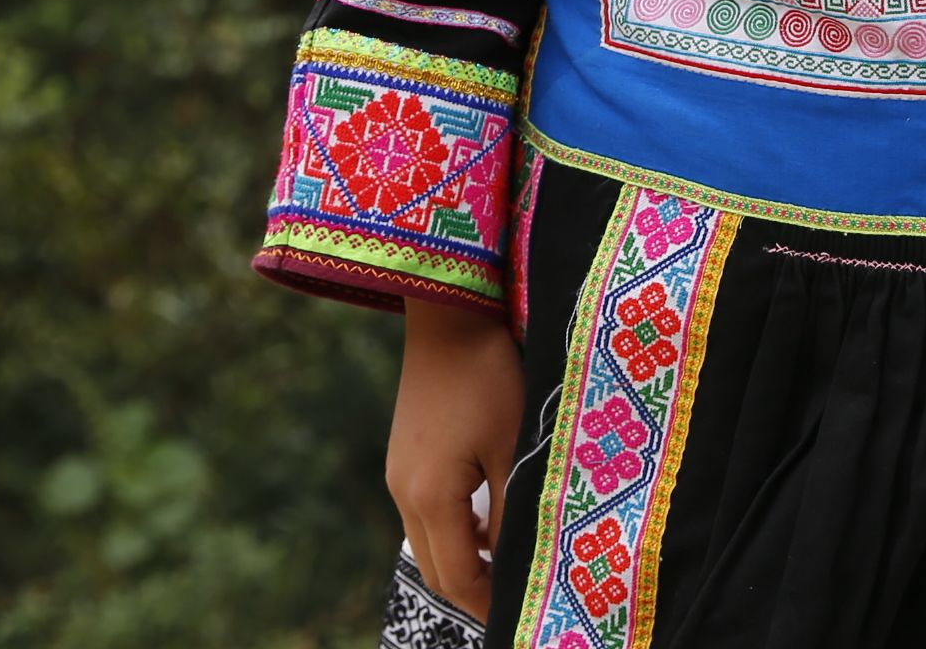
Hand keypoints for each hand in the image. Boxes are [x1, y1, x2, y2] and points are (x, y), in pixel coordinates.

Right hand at [388, 296, 525, 618]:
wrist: (449, 315)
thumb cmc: (489, 377)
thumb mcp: (513, 447)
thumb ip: (514, 510)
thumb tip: (521, 559)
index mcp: (430, 497)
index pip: (458, 577)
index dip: (489, 603)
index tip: (525, 610)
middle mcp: (405, 493)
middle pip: (437, 568)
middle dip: (474, 591)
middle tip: (518, 597)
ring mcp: (400, 474)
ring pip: (430, 542)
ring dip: (465, 560)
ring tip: (509, 566)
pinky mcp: (405, 457)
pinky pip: (427, 513)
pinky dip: (455, 530)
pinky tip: (490, 520)